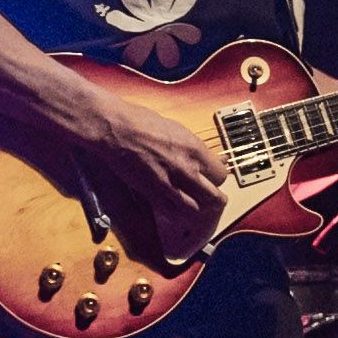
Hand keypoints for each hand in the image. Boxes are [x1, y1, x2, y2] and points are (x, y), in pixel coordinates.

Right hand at [88, 96, 235, 250]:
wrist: (116, 128)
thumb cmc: (141, 122)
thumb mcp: (176, 130)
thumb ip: (194, 148)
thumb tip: (206, 157)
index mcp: (194, 149)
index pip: (221, 175)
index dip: (217, 180)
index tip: (211, 179)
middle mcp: (186, 168)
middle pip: (214, 197)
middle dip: (213, 200)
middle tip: (209, 199)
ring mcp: (169, 183)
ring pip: (196, 211)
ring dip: (197, 211)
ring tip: (194, 208)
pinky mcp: (152, 193)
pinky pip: (173, 213)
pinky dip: (177, 215)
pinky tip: (175, 211)